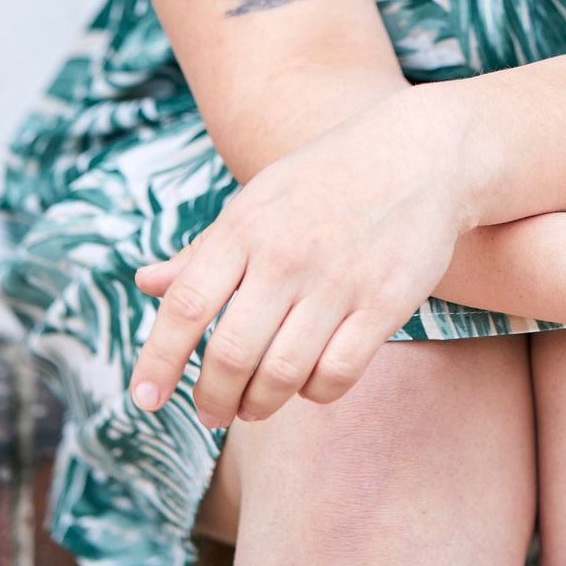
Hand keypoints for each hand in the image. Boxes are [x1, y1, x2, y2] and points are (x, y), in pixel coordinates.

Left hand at [127, 90, 470, 425]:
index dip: (158, 360)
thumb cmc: (328, 178)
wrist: (422, 152)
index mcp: (246, 226)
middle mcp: (287, 254)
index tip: (144, 398)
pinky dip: (314, 394)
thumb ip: (205, 249)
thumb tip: (145, 284)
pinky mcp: (384, 303)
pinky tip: (308, 384)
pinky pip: (336, 375)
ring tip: (252, 407)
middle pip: (230, 355)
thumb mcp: (259, 199)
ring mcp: (338, 280)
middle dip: (211, 399)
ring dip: (258, 406)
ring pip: (281, 375)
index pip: (185, 306)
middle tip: (211, 412)